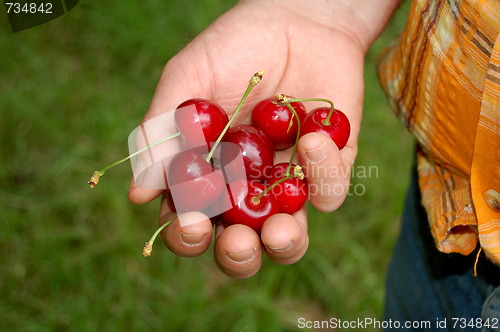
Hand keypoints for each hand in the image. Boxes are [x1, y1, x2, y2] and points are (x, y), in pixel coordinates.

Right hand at [128, 0, 394, 277]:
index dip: (187, 235)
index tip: (191, 222)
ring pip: (289, 240)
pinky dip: (323, 174)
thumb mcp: (188, 79)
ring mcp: (288, 185)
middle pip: (240, 247)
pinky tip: (310, 138)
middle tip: (237, 243)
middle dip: (237, 255)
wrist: (297, 19)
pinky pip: (329, 193)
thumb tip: (137, 192)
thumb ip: (162, 132)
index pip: (191, 223)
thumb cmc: (233, 47)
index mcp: (206, 176)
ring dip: (284, 244)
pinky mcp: (329, 170)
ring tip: (280, 231)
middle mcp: (245, 190)